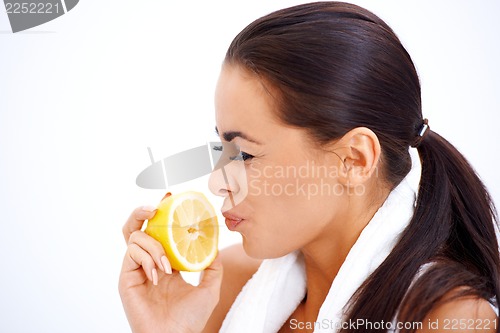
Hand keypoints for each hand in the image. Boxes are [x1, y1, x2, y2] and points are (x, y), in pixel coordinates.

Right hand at [118, 195, 222, 332]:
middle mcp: (147, 262)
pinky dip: (147, 258)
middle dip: (142, 211)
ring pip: (134, 237)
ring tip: (167, 265)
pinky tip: (158, 276)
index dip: (162, 213)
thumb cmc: (190, 319)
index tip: (170, 197)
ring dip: (154, 245)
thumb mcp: (209, 287)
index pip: (159, 231)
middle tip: (156, 206)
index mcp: (165, 262)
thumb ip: (212, 265)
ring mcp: (135, 269)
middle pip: (137, 227)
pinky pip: (132, 254)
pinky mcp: (126, 278)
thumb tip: (216, 243)